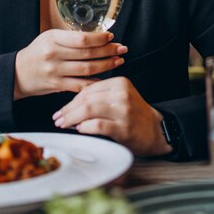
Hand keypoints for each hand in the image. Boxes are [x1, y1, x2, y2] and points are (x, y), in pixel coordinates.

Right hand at [14, 30, 126, 99]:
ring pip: (87, 69)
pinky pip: (80, 85)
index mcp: (53, 39)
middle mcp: (54, 55)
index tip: (111, 36)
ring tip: (118, 61)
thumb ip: (69, 37)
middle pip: (87, 53)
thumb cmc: (37, 52)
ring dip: (106, 65)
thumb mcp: (49, 37)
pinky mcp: (57, 86)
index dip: (99, 38)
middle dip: (108, 51)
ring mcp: (55, 72)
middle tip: (122, 48)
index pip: (81, 38)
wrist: (18, 73)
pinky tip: (106, 79)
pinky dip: (95, 82)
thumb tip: (96, 36)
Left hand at [52, 77, 171, 156]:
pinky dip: (85, 127)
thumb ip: (99, 96)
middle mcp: (122, 93)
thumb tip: (70, 105)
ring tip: (64, 124)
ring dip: (72, 118)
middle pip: (87, 98)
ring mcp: (124, 110)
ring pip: (89, 109)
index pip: (88, 88)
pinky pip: (98, 125)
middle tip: (58, 118)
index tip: (61, 109)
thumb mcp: (119, 98)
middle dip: (68, 109)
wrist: (156, 130)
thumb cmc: (133, 115)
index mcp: (119, 82)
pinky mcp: (124, 126)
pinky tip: (80, 130)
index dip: (72, 99)